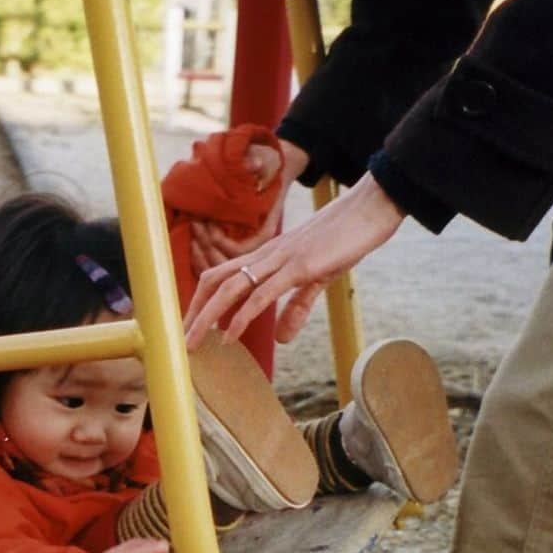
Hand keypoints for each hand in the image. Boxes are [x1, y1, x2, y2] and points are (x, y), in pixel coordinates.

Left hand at [184, 172, 405, 348]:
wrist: (371, 209)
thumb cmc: (346, 239)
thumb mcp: (318, 279)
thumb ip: (297, 307)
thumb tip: (281, 338)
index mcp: (268, 257)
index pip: (222, 277)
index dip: (202, 301)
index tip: (191, 326)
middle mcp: (266, 256)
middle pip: (215, 281)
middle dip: (194, 311)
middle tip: (180, 340)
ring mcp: (280, 259)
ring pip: (231, 288)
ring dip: (207, 317)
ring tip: (192, 343)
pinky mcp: (300, 266)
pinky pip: (263, 294)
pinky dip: (242, 317)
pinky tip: (229, 336)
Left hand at [188, 138, 307, 276]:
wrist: (270, 168)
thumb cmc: (267, 164)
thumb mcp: (266, 160)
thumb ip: (260, 163)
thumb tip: (255, 164)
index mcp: (266, 232)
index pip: (242, 251)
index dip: (221, 242)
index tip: (209, 223)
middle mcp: (257, 247)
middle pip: (228, 264)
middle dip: (207, 246)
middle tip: (195, 223)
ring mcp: (245, 251)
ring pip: (219, 268)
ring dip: (201, 254)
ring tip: (191, 230)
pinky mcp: (233, 249)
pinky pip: (215, 267)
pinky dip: (200, 260)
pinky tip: (192, 244)